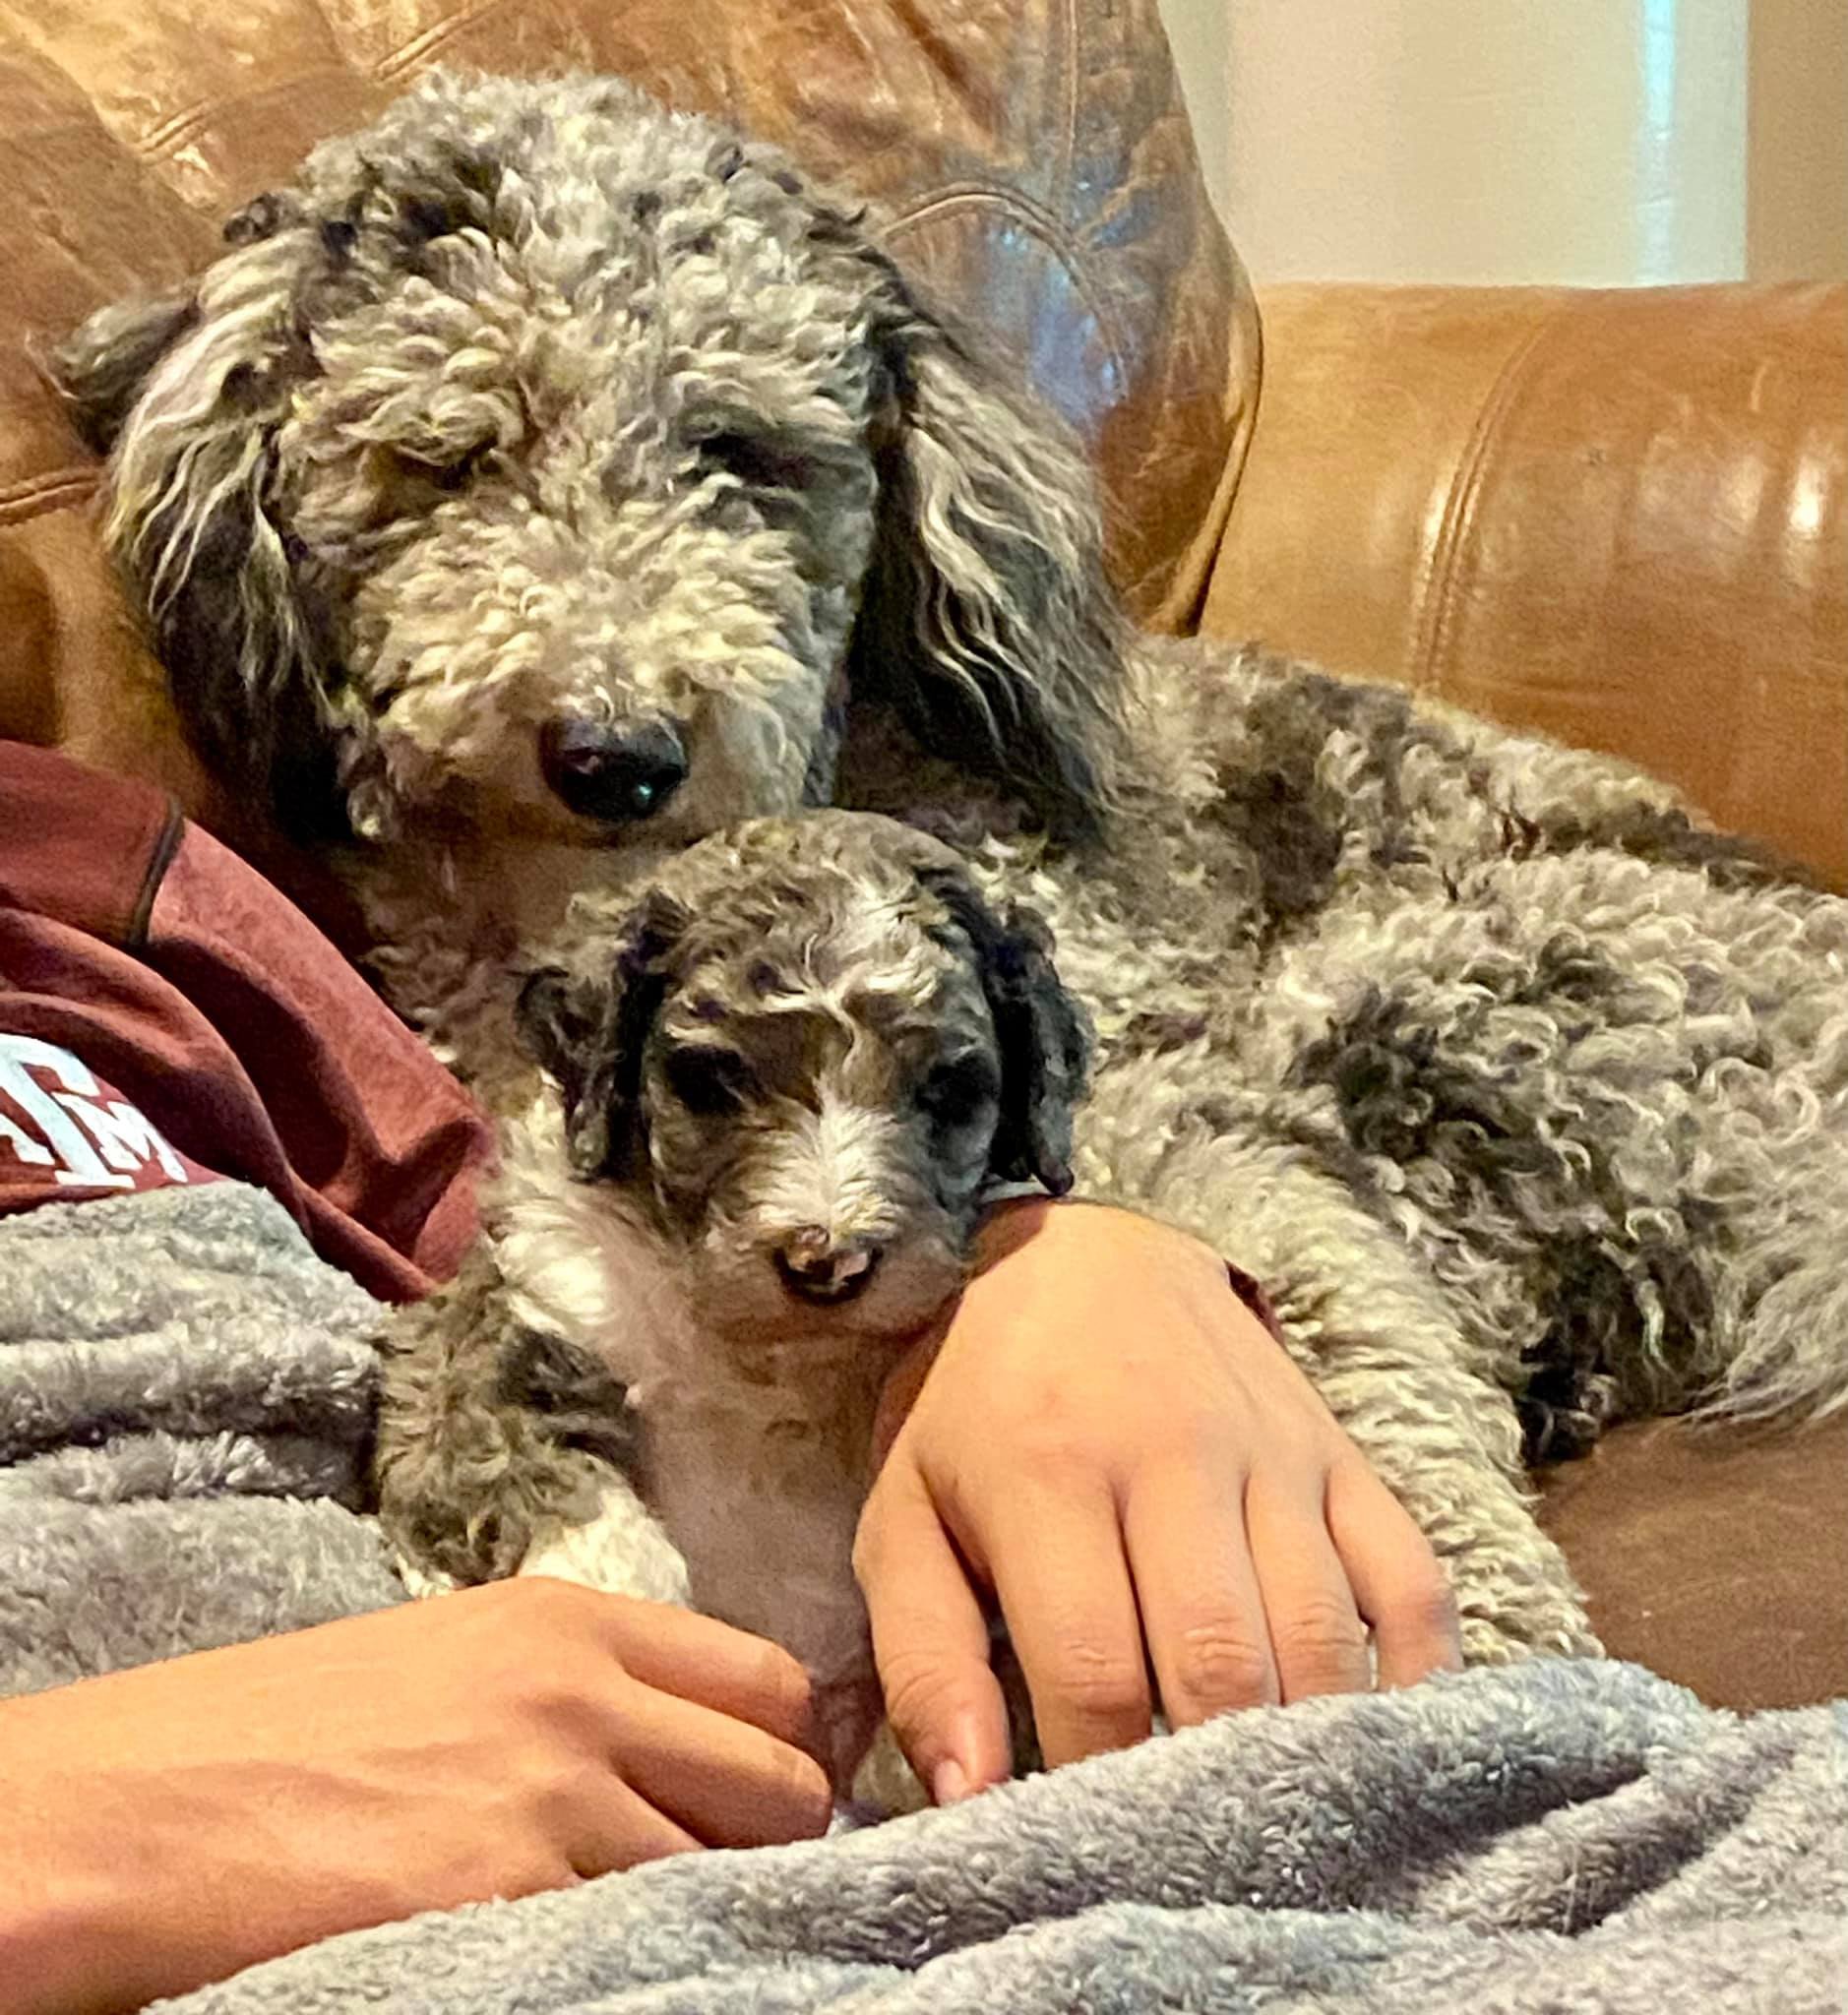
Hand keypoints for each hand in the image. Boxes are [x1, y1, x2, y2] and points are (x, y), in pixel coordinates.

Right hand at [0, 1579, 829, 2014]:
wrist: (147, 1804)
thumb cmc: (284, 1731)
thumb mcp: (455, 1657)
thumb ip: (580, 1684)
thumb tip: (687, 1744)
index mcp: (570, 1620)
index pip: (772, 1681)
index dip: (784, 1750)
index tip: (762, 1799)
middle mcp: (582, 1693)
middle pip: (780, 1779)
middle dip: (768, 1837)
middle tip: (715, 1875)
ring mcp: (552, 1795)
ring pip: (726, 1867)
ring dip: (703, 1899)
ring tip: (635, 1915)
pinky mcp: (509, 1894)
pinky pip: (641, 1930)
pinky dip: (638, 1947)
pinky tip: (582, 1950)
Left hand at [854, 1199, 1461, 1802]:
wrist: (1081, 1252)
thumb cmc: (976, 1407)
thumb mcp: (905, 1513)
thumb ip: (922, 1658)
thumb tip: (968, 1800)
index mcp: (1049, 1473)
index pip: (1091, 1670)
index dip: (1093, 1782)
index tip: (1084, 1845)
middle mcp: (1174, 1456)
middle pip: (1220, 1663)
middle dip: (1207, 1784)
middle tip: (1187, 1854)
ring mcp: (1273, 1451)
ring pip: (1320, 1634)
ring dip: (1303, 1749)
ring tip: (1271, 1820)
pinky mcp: (1340, 1450)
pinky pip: (1409, 1577)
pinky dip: (1410, 1676)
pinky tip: (1371, 1742)